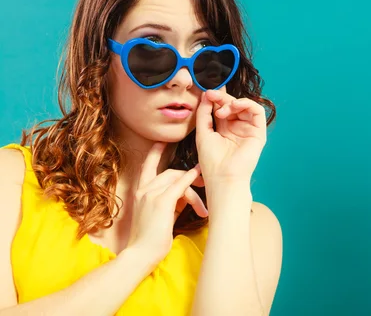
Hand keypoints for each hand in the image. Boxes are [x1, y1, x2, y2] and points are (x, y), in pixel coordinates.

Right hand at [126, 142, 207, 265]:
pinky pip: (180, 185)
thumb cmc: (150, 239)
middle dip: (188, 177)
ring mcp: (151, 194)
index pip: (147, 166)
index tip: (162, 142)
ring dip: (194, 191)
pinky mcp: (161, 201)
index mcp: (140, 192)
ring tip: (203, 207)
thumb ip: (170, 201)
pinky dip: (191, 180)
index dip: (155, 153)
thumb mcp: (159, 215)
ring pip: (178, 179)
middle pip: (170, 172)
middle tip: (203, 184)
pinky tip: (199, 178)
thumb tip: (187, 193)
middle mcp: (144, 189)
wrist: (139, 255)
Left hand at [195, 88, 266, 186]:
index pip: (222, 107)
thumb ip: (204, 113)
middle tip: (212, 95)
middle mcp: (237, 128)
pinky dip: (247, 103)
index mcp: (224, 129)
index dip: (215, 99)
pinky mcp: (259, 132)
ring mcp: (248, 130)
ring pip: (245, 106)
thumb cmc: (212, 161)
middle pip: (233, 105)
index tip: (206, 94)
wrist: (223, 177)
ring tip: (222, 110)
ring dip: (232, 102)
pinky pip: (258, 111)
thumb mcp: (203, 132)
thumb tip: (206, 95)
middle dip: (222, 98)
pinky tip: (235, 106)